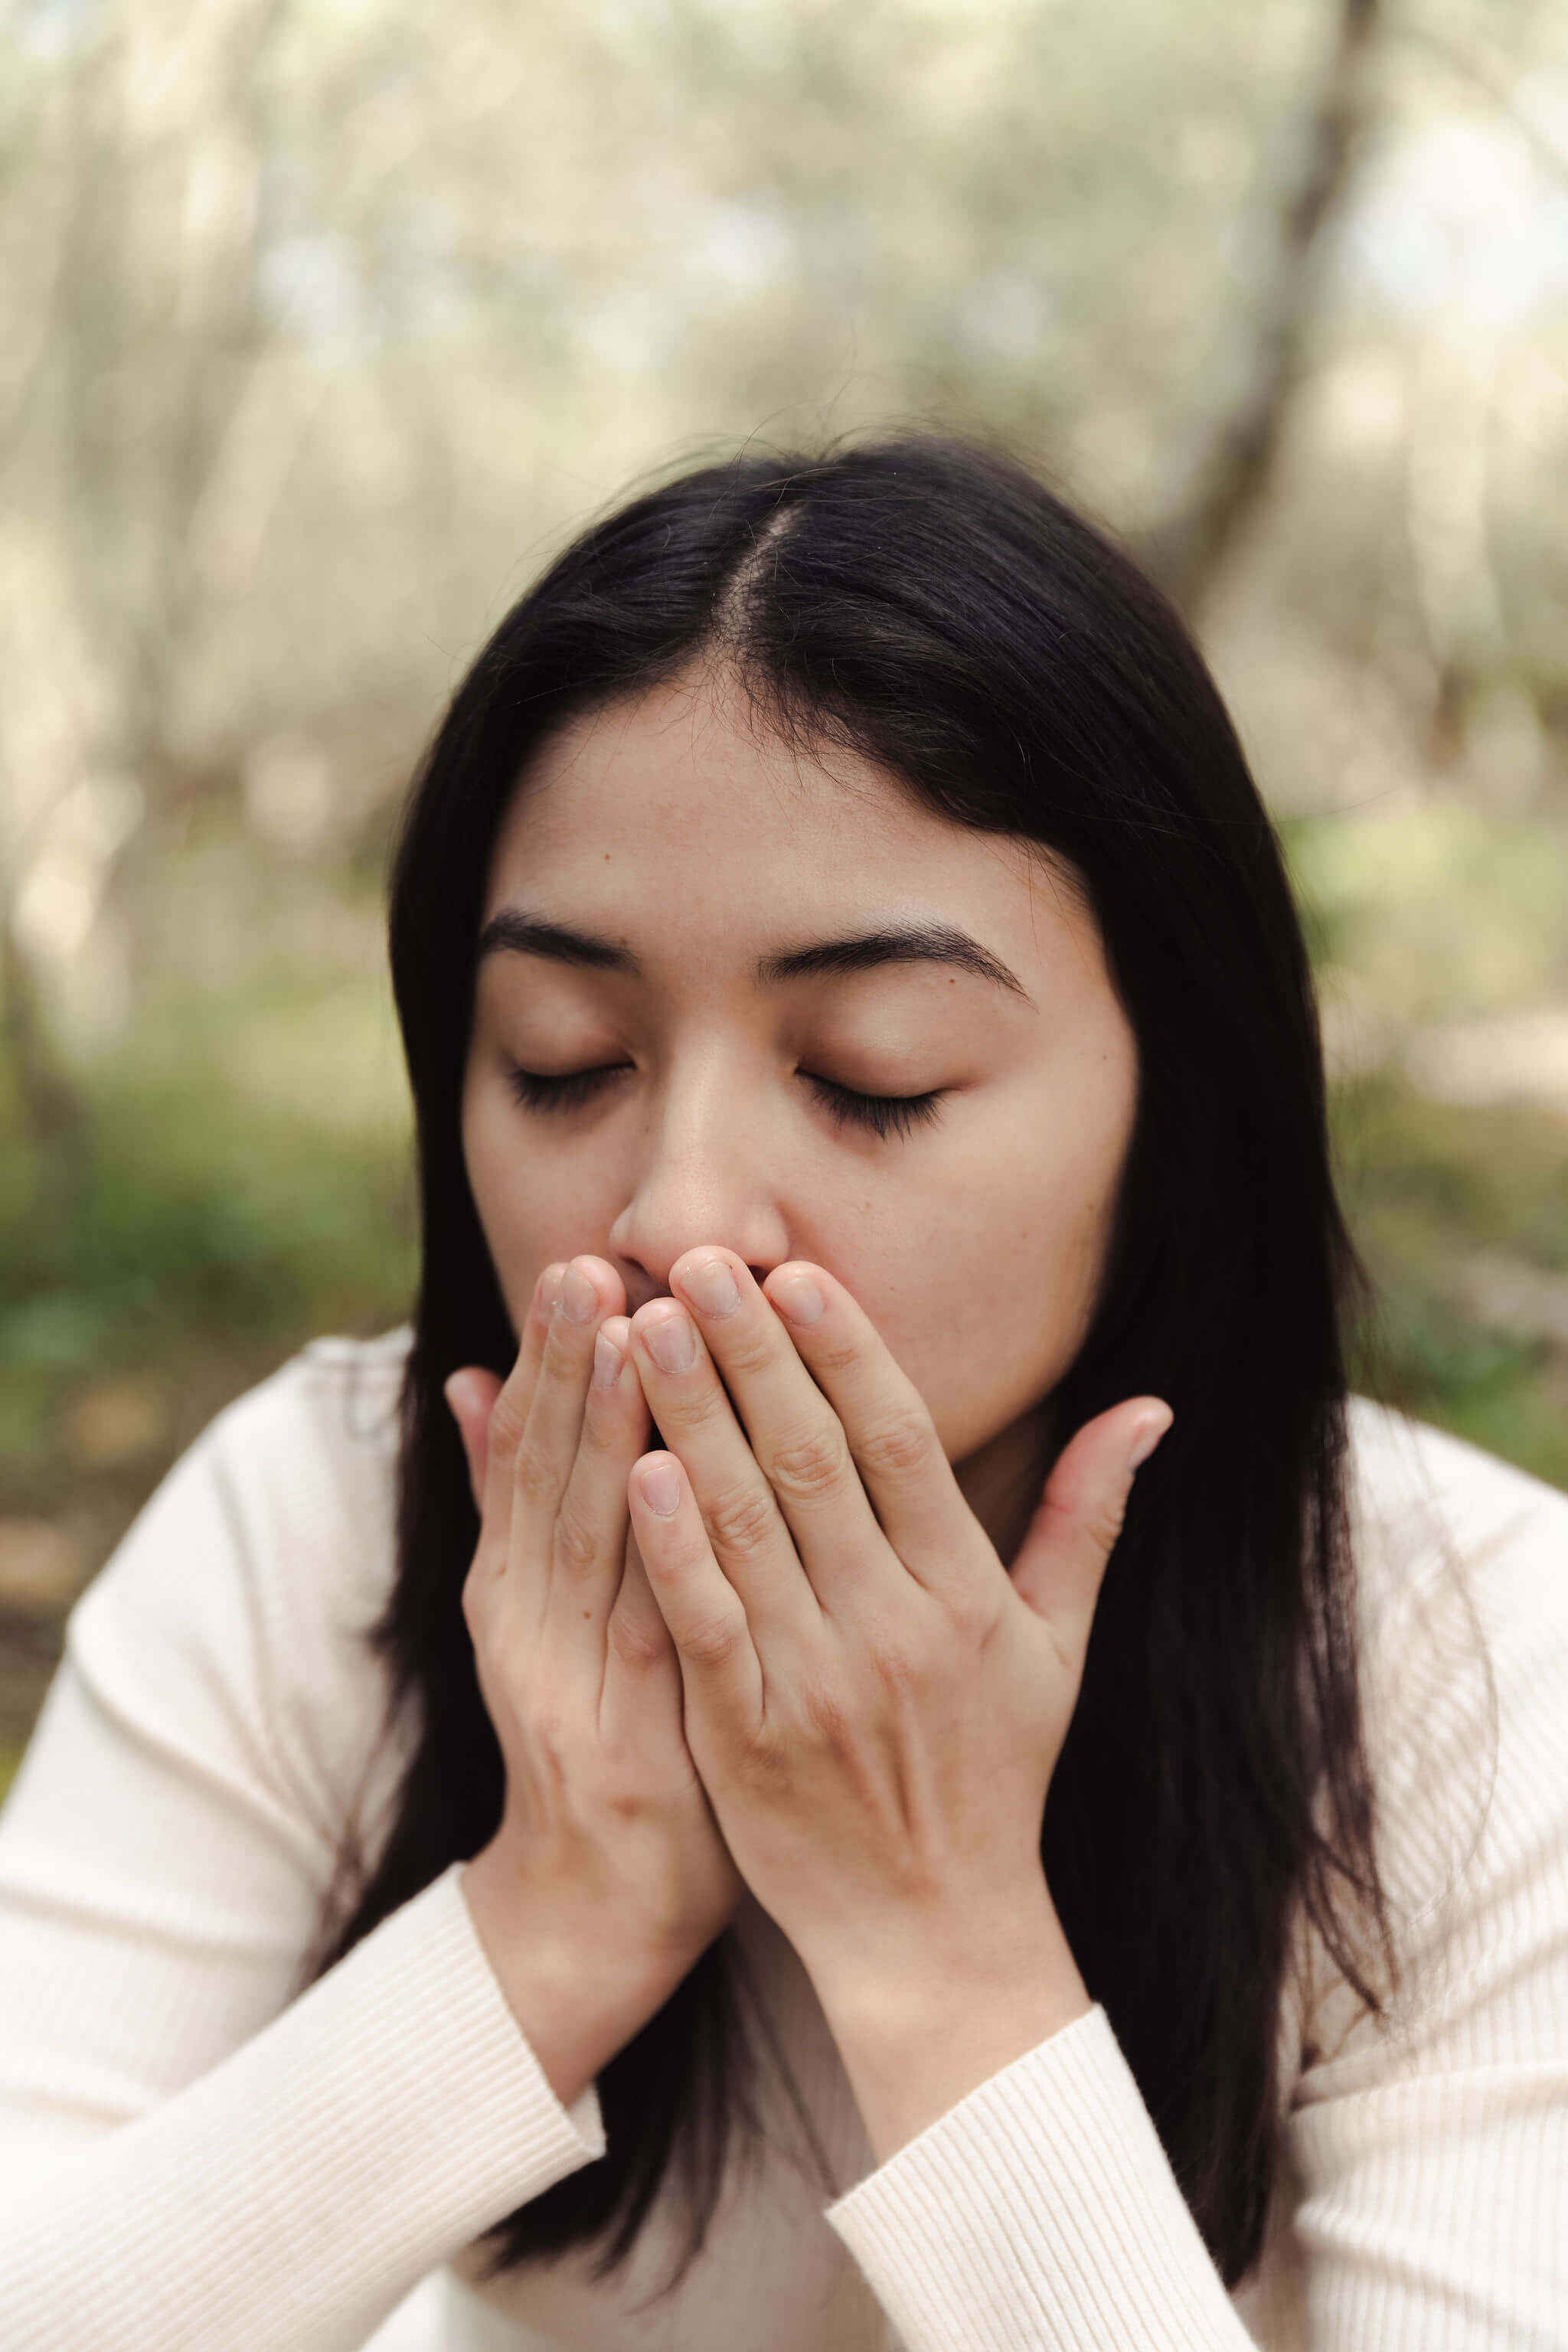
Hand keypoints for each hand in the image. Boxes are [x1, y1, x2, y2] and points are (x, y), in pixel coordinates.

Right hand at [448, 1256, 742, 2101]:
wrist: (591, 1914)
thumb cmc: (596, 1738)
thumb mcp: (540, 1615)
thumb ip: (510, 1501)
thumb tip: (471, 1376)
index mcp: (513, 1589)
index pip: (528, 1453)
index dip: (550, 1359)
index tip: (578, 1264)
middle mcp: (525, 1626)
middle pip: (549, 1478)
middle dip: (570, 1367)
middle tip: (594, 1265)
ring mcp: (567, 1687)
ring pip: (589, 1537)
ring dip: (602, 1430)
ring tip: (629, 1331)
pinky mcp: (623, 1746)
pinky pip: (642, 1630)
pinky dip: (647, 1551)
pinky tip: (663, 1479)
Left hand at [622, 1249, 1170, 2016]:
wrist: (934, 1937)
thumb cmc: (995, 1776)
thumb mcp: (1060, 1649)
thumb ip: (1086, 1518)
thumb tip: (1148, 1409)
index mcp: (966, 1595)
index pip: (901, 1443)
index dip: (847, 1351)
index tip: (796, 1272)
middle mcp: (894, 1627)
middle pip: (812, 1463)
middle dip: (751, 1353)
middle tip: (695, 1259)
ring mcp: (815, 1683)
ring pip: (745, 1525)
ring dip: (690, 1418)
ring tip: (644, 1326)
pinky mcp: (745, 1738)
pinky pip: (704, 1625)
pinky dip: (671, 1547)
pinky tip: (632, 1468)